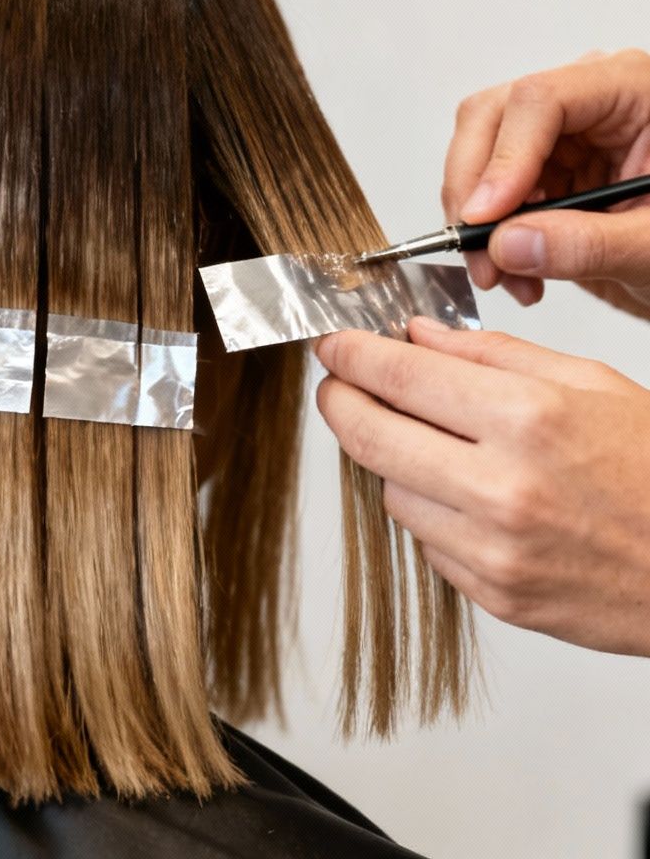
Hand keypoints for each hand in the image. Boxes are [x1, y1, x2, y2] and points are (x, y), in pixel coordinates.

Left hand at [314, 318, 649, 656]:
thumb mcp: (594, 386)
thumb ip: (496, 356)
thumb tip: (419, 334)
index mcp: (528, 419)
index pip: (397, 374)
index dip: (350, 354)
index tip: (333, 343)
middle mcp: (500, 485)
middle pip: (366, 434)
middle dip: (340, 399)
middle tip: (338, 383)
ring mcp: (492, 548)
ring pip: (390, 489)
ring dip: (394, 459)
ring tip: (433, 442)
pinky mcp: (492, 593)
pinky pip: (425, 540)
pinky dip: (432, 511)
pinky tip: (469, 495)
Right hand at [442, 48, 649, 316]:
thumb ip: (590, 244)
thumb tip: (508, 243)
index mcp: (635, 91)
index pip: (542, 100)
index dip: (504, 158)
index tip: (486, 218)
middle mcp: (591, 100)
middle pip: (494, 119)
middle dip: (475, 192)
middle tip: (480, 252)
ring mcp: (563, 133)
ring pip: (478, 155)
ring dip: (478, 221)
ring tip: (504, 274)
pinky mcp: (546, 168)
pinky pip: (488, 193)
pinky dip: (489, 237)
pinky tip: (517, 271)